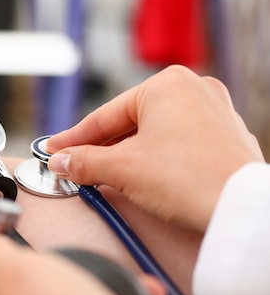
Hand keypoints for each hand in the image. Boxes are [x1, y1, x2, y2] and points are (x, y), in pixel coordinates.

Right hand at [46, 65, 263, 231]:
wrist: (241, 210)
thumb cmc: (188, 180)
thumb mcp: (123, 169)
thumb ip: (85, 162)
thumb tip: (61, 162)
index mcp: (166, 84)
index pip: (105, 115)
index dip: (73, 138)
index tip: (54, 151)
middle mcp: (194, 89)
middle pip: (130, 122)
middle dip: (101, 148)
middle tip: (75, 165)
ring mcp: (214, 111)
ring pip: (155, 132)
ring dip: (126, 154)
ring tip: (104, 174)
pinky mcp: (225, 136)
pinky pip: (177, 142)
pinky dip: (154, 157)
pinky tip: (141, 174)